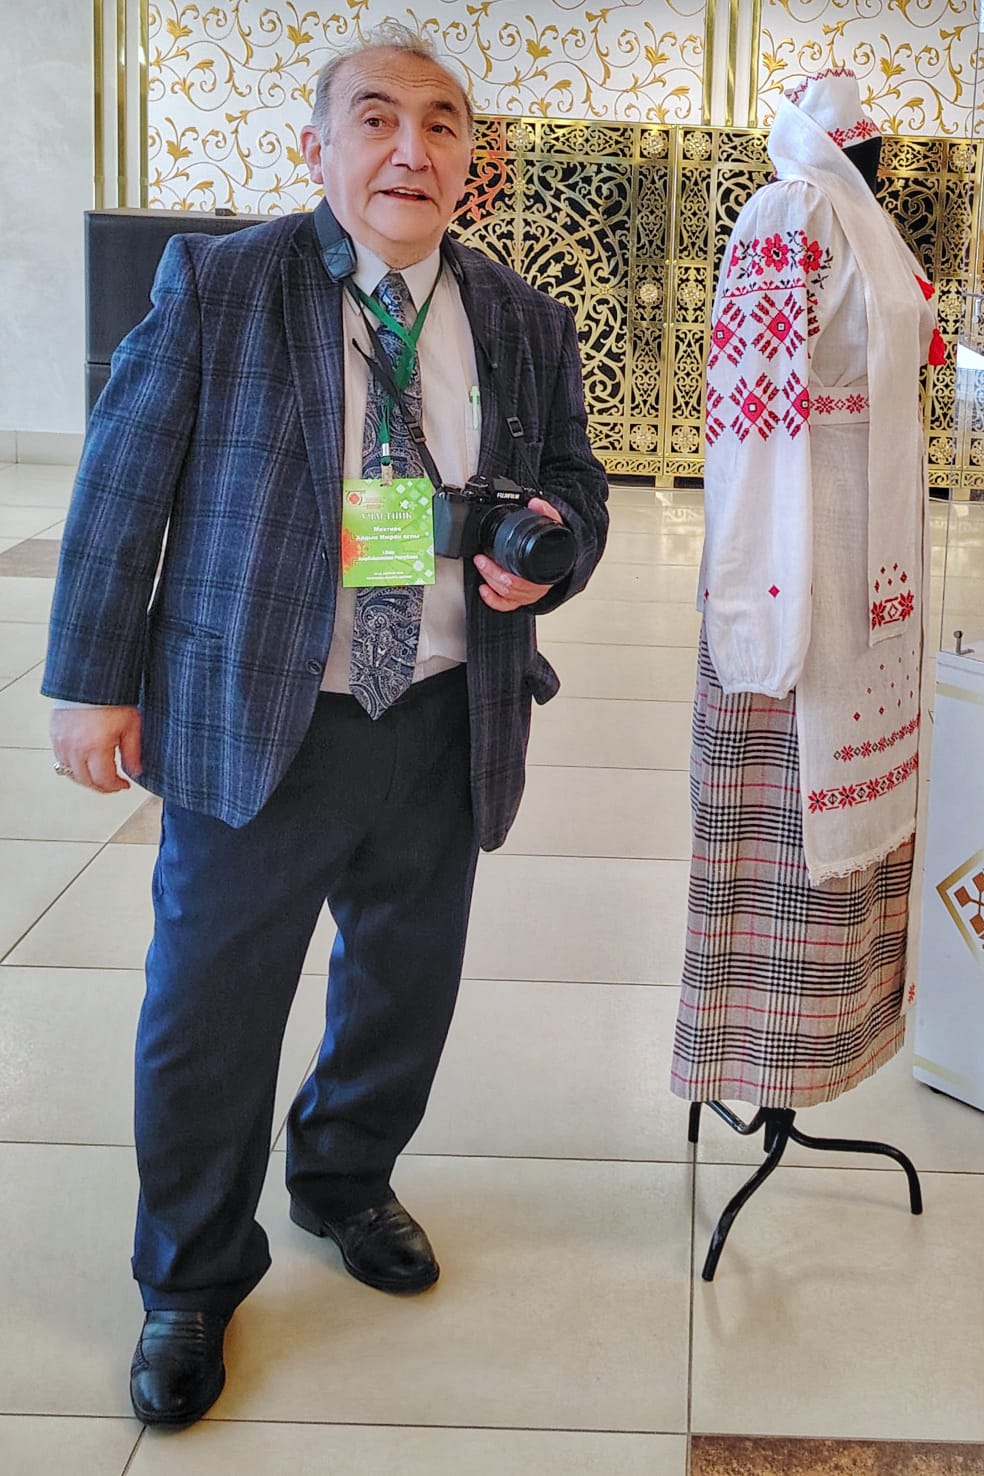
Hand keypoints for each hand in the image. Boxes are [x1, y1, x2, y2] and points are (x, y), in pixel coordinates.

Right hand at [50, 706, 142, 793]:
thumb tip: (135, 772)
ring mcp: (62, 742)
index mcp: (95, 746)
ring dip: (85, 779)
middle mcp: (75, 747)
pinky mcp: (55, 735)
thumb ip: (133, 752)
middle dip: (101, 787)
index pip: (103, 780)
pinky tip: (85, 763)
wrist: (92, 678)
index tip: (124, 785)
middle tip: (113, 784)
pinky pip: (61, 760)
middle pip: (85, 781)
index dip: (115, 787)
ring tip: (99, 775)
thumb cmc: (112, 698)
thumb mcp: (131, 726)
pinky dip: (72, 766)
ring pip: (70, 773)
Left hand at [474, 498, 564, 612]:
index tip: (484, 557)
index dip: (498, 570)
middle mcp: (537, 586)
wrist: (565, 557)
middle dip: (490, 573)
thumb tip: (536, 503)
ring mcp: (530, 594)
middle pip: (510, 587)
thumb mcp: (554, 526)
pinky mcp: (523, 598)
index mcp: (544, 572)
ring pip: (507, 596)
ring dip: (490, 582)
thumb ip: (546, 512)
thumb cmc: (558, 545)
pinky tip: (485, 590)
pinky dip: (494, 601)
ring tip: (481, 567)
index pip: (519, 579)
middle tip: (480, 560)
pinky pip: (507, 606)